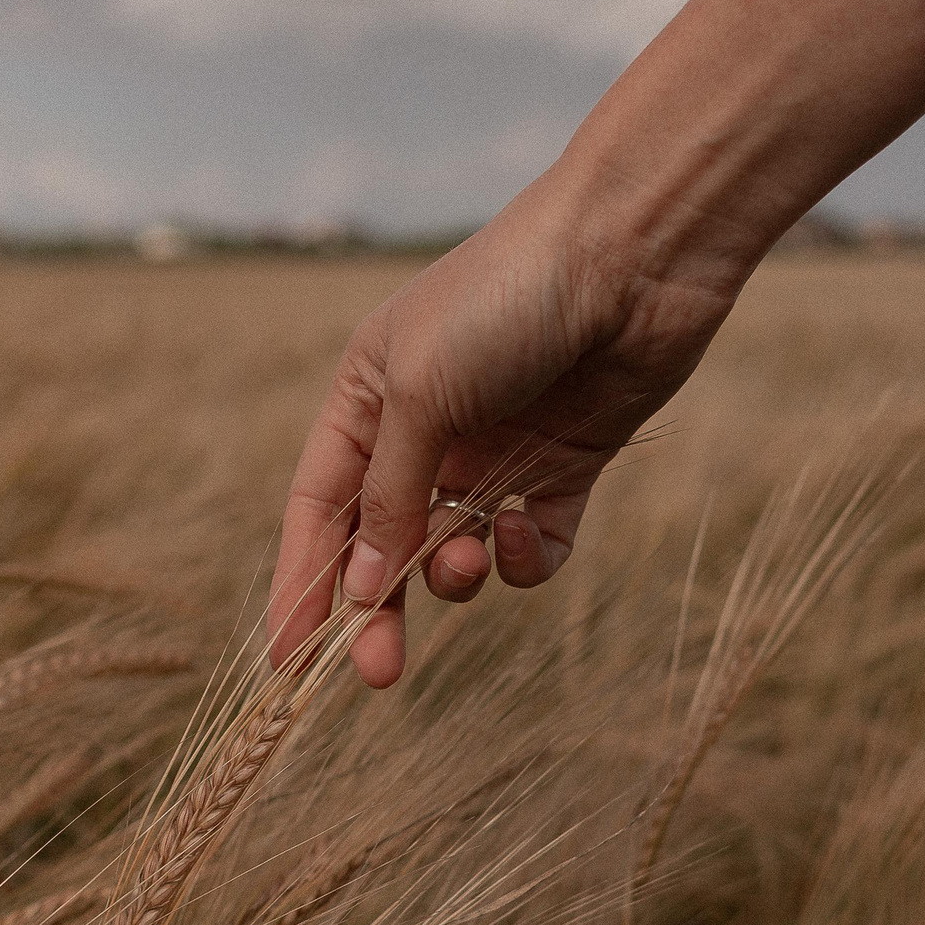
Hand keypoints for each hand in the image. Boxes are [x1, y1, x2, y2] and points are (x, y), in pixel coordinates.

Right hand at [265, 0, 924, 686]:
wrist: (635, 252)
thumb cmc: (508, 299)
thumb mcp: (423, 393)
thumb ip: (390, 496)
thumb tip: (361, 587)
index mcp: (366, 399)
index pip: (319, 511)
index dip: (301, 585)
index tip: (289, 664)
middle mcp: (425, 429)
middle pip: (383, 546)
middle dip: (377, 609)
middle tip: (379, 672)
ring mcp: (497, 452)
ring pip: (454, 550)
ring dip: (454, 571)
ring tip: (470, 556)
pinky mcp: (566, 466)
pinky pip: (530, 543)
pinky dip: (524, 556)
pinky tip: (528, 534)